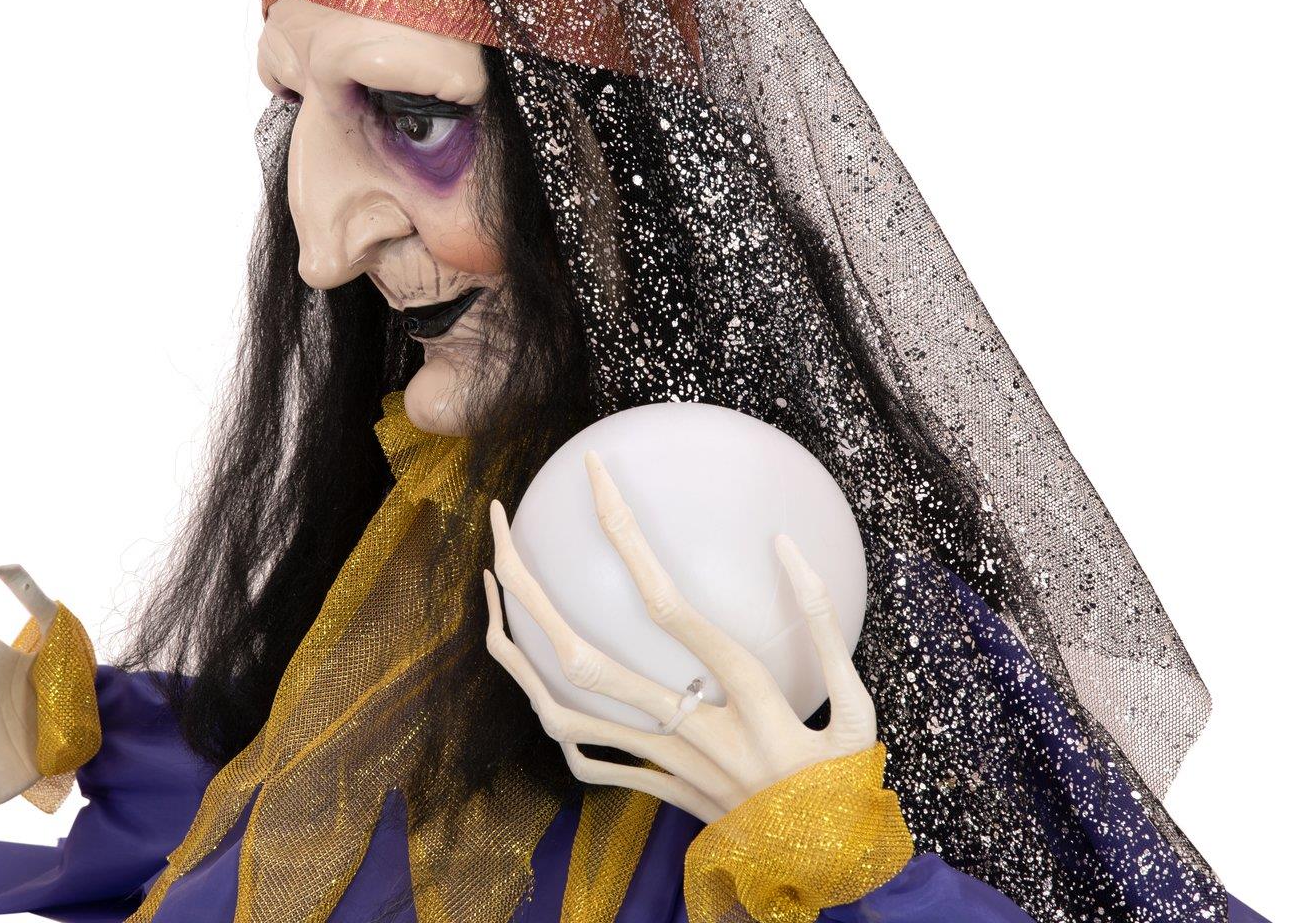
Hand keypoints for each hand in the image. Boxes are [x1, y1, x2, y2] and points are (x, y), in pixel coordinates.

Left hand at [483, 452, 876, 822]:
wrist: (831, 878)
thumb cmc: (848, 787)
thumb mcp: (860, 708)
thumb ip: (826, 624)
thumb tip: (785, 542)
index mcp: (743, 698)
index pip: (666, 604)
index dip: (626, 534)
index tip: (595, 474)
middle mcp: (689, 731)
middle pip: (584, 660)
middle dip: (527, 590)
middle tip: (501, 526)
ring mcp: (663, 767)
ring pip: (563, 716)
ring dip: (515, 655)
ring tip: (490, 594)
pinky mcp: (658, 792)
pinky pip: (588, 762)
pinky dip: (555, 722)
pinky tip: (535, 683)